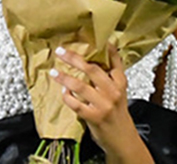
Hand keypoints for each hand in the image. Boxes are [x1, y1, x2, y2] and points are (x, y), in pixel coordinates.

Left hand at [50, 45, 151, 162]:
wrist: (122, 138)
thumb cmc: (118, 114)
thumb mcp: (119, 93)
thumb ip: (110, 77)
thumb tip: (95, 59)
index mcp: (120, 83)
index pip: (114, 61)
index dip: (105, 49)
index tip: (95, 38)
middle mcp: (113, 92)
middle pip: (92, 69)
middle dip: (74, 58)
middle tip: (61, 51)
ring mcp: (103, 104)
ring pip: (81, 86)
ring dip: (64, 78)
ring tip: (54, 72)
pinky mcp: (94, 116)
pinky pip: (76, 104)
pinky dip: (67, 97)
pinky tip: (63, 93)